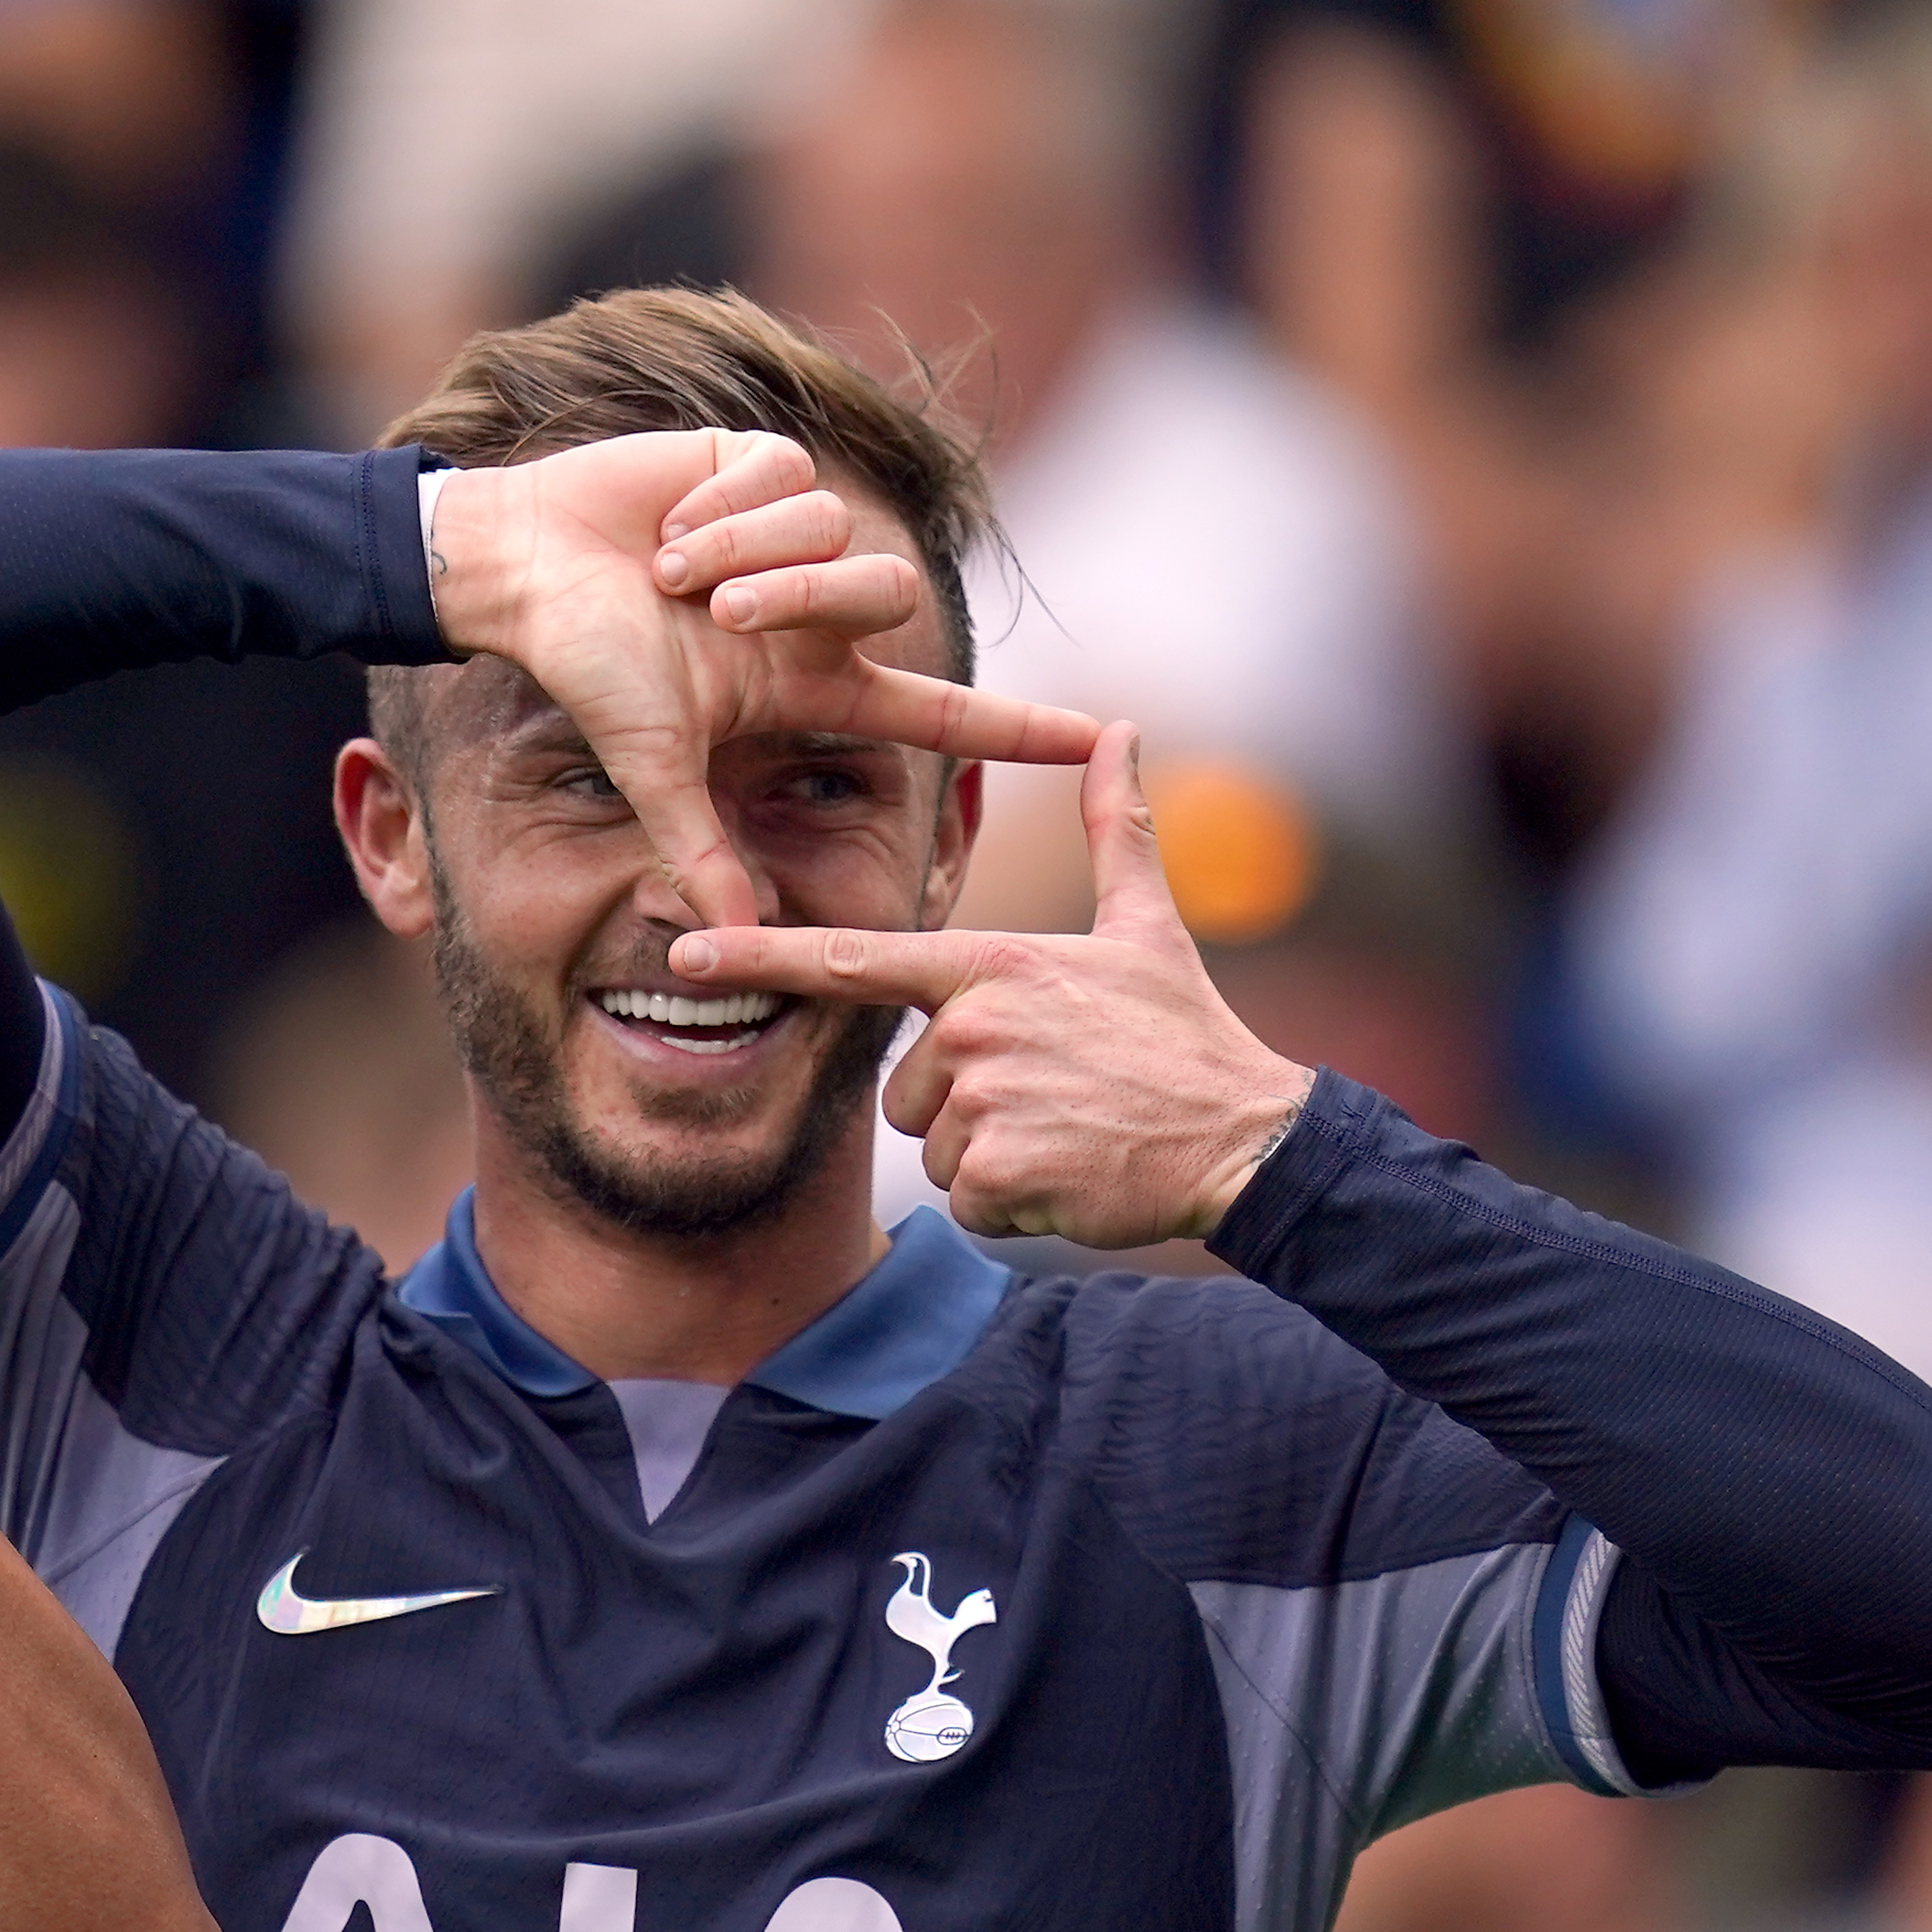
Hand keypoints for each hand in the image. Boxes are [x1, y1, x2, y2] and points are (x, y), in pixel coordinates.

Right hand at [429, 430, 1099, 925]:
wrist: (523, 571)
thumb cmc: (583, 664)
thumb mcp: (650, 763)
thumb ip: (700, 842)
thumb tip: (732, 933)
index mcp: (805, 682)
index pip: (936, 710)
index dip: (1017, 728)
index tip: (1100, 740)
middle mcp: (814, 610)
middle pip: (886, 594)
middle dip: (808, 598)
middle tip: (721, 617)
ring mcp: (792, 534)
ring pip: (836, 531)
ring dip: (747, 556)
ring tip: (674, 576)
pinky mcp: (759, 464)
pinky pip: (787, 477)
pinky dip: (722, 507)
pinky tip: (671, 522)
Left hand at [665, 726, 1314, 1246]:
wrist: (1244, 1135)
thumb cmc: (1186, 1033)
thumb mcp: (1147, 925)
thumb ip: (1115, 828)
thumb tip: (1121, 729)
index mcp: (990, 966)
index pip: (854, 961)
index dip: (762, 954)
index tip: (687, 951)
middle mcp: (973, 1027)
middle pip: (907, 1087)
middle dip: (967, 1104)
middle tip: (1052, 1091)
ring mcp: (983, 1100)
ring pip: (933, 1146)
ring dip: (991, 1153)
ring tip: (1066, 1127)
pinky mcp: (997, 1172)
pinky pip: (964, 1197)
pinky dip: (1012, 1201)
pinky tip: (1069, 1172)